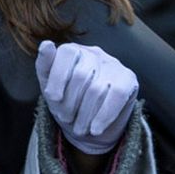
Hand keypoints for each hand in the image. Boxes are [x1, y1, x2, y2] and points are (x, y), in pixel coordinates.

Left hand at [36, 40, 137, 155]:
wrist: (90, 129)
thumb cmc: (67, 103)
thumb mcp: (50, 87)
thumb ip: (45, 66)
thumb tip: (46, 44)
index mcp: (75, 50)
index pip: (67, 53)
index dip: (58, 77)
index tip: (53, 98)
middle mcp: (95, 54)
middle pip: (81, 75)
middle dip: (69, 102)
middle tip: (65, 118)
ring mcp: (114, 66)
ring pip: (97, 89)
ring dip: (84, 115)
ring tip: (78, 128)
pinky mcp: (129, 80)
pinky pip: (116, 96)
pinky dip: (103, 116)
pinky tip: (95, 129)